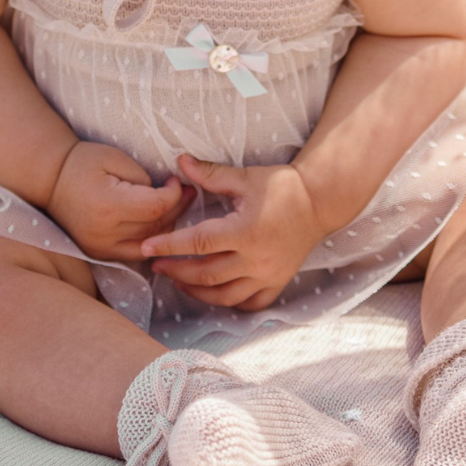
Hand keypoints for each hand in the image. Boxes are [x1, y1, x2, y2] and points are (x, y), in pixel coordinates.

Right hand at [47, 141, 192, 262]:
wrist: (49, 179)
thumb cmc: (83, 162)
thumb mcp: (115, 158)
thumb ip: (144, 179)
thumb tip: (166, 195)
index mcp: (108, 206)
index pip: (156, 208)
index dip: (174, 195)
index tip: (176, 181)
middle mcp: (104, 234)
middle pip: (155, 228)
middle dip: (176, 209)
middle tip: (187, 192)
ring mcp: (100, 248)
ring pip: (149, 243)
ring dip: (168, 226)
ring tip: (176, 206)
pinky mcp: (98, 254)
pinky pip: (135, 253)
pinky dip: (151, 240)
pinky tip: (159, 224)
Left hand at [139, 154, 330, 310]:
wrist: (320, 202)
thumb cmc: (282, 187)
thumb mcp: (244, 178)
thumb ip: (210, 174)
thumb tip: (180, 162)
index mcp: (244, 231)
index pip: (197, 243)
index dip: (168, 246)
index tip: (146, 248)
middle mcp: (255, 258)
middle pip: (205, 274)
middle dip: (176, 271)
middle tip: (156, 265)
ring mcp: (267, 274)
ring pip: (223, 295)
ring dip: (196, 291)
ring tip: (178, 281)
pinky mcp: (277, 282)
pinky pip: (248, 304)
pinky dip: (228, 302)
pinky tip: (213, 294)